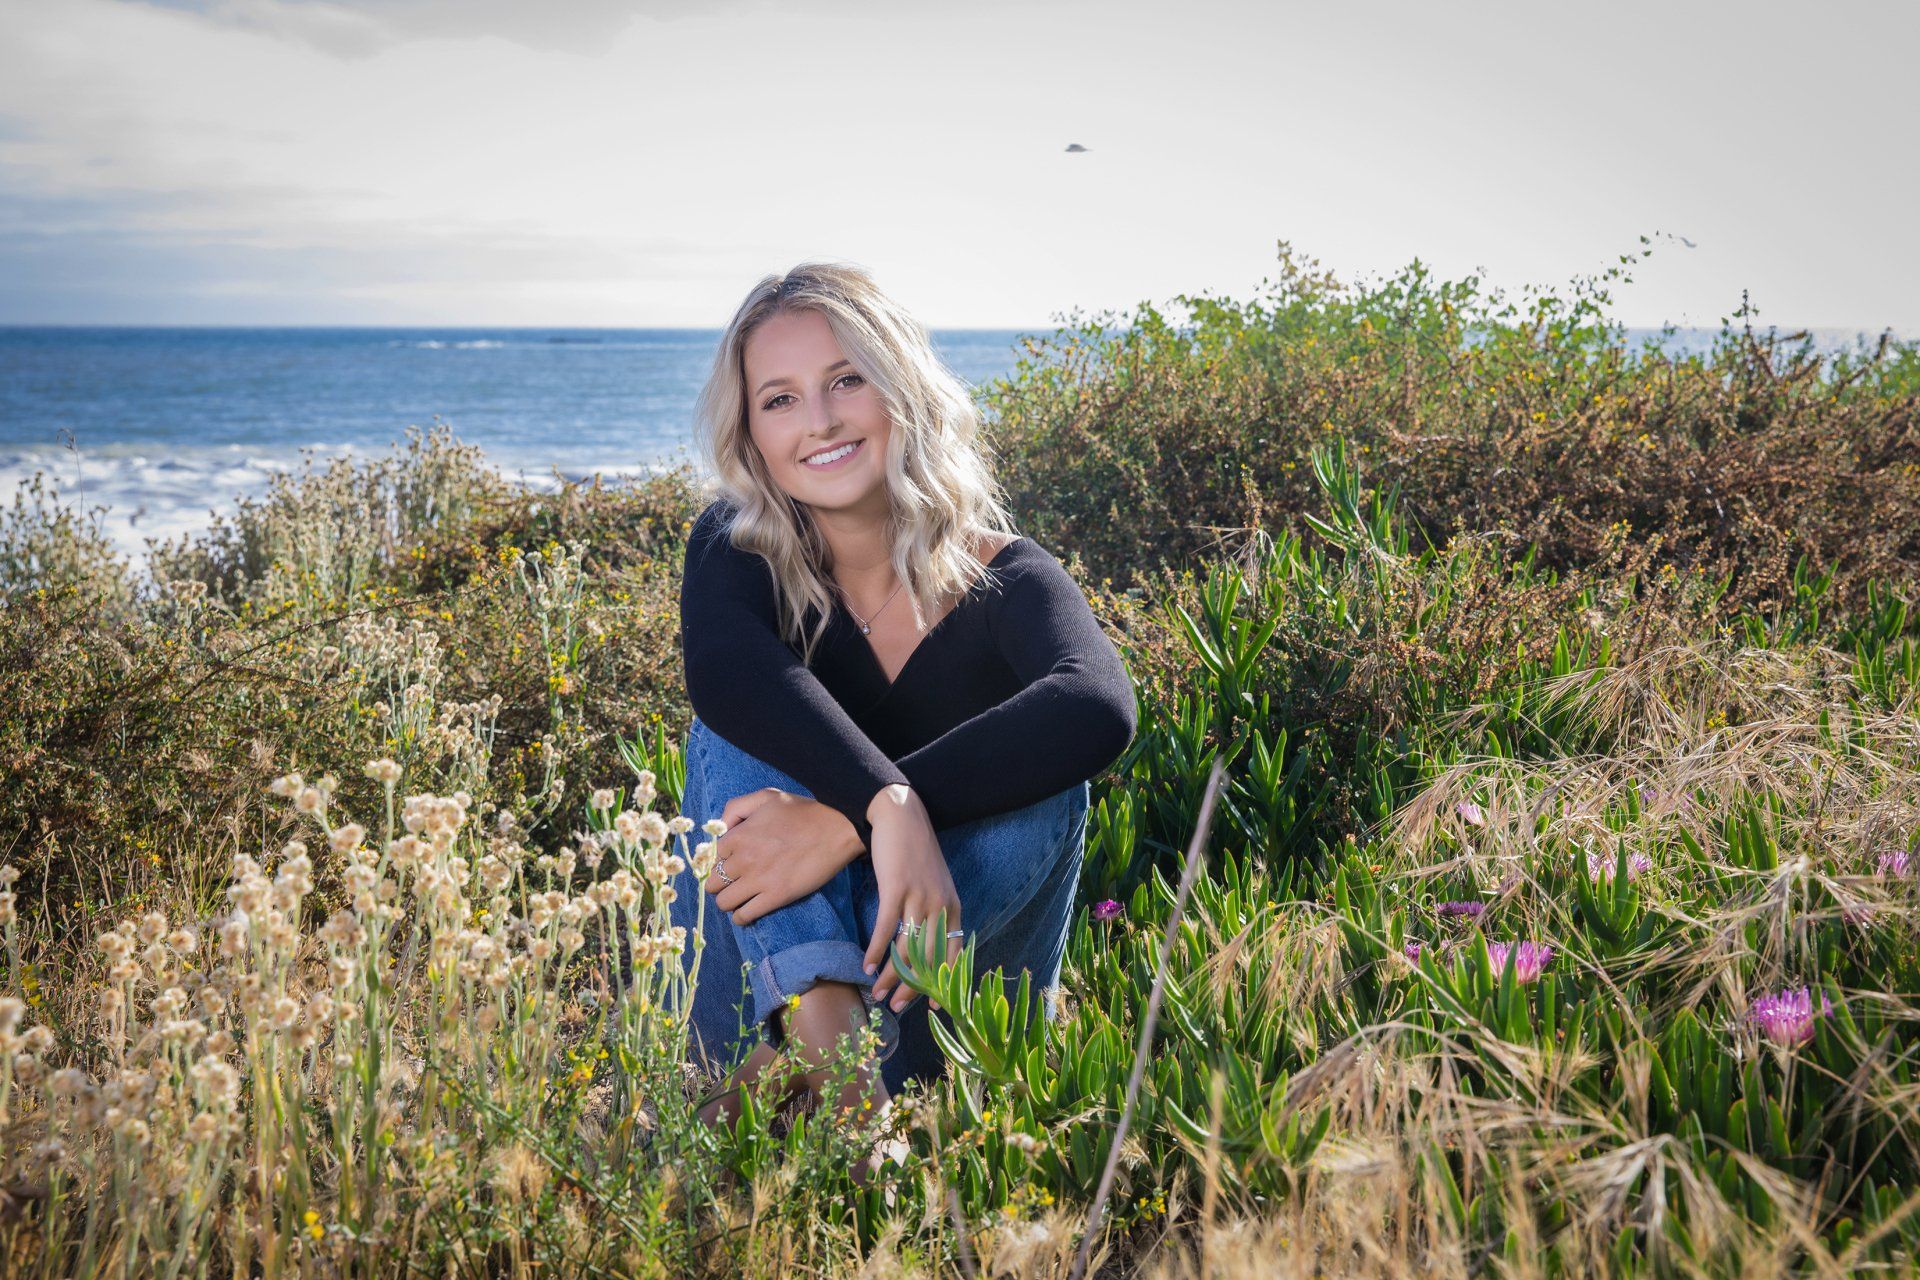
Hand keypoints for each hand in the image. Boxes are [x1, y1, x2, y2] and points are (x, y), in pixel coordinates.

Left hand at [702, 788, 863, 924]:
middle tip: (733, 882)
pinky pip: (744, 916)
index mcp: (739, 835)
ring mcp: (759, 880)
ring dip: (728, 902)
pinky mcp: (776, 897)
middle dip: (720, 883)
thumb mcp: (767, 796)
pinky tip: (746, 911)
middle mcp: (743, 859)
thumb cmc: (805, 812)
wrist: (838, 829)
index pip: (710, 857)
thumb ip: (736, 807)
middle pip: (713, 882)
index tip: (727, 864)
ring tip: (739, 897)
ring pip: (724, 902)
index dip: (718, 861)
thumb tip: (719, 827)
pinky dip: (741, 917)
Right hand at [862, 786, 964, 1014]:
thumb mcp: (935, 884)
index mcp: (952, 907)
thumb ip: (934, 913)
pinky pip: (886, 929)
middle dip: (911, 988)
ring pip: (906, 949)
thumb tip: (923, 947)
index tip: (934, 1007)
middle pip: (927, 958)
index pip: (951, 955)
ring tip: (876, 993)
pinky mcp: (897, 889)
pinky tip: (865, 966)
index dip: (942, 983)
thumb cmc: (915, 853)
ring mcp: (919, 897)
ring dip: (890, 976)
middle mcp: (940, 905)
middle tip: (896, 1007)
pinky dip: (875, 951)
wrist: (901, 816)